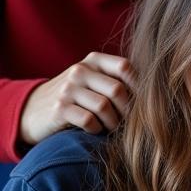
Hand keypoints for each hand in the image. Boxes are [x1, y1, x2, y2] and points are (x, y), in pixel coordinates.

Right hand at [19, 53, 134, 148]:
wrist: (32, 111)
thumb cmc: (77, 98)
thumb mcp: (94, 81)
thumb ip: (118, 79)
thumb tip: (157, 91)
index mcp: (94, 60)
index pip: (125, 67)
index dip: (138, 87)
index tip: (142, 103)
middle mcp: (79, 70)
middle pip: (117, 90)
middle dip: (127, 110)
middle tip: (128, 122)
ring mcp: (67, 89)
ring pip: (104, 106)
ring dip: (114, 123)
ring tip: (113, 128)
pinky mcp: (58, 109)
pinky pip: (89, 120)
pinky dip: (97, 129)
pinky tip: (95, 130)